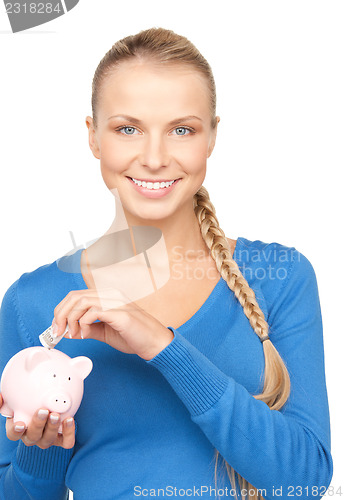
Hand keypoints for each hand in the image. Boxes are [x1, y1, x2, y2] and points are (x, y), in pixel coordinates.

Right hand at [1, 393, 74, 449]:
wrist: (50, 399)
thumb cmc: (29, 399)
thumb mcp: (15, 396)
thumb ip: (5, 396)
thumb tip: (0, 397)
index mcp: (19, 427)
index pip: (13, 434)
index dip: (15, 431)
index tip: (20, 424)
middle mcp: (31, 435)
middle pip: (32, 437)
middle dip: (37, 425)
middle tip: (43, 411)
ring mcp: (46, 438)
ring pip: (47, 440)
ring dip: (52, 428)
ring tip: (56, 415)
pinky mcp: (61, 437)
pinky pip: (66, 441)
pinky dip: (69, 433)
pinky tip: (69, 420)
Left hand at [53, 287, 174, 360]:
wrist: (154, 343)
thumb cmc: (133, 336)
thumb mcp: (103, 331)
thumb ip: (86, 327)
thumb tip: (67, 330)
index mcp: (106, 296)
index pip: (75, 295)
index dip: (61, 310)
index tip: (56, 328)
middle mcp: (110, 294)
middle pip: (74, 296)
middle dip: (61, 315)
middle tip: (58, 332)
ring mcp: (115, 301)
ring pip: (81, 302)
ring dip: (71, 320)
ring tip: (73, 335)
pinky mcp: (119, 312)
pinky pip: (93, 312)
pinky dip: (83, 324)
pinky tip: (85, 335)